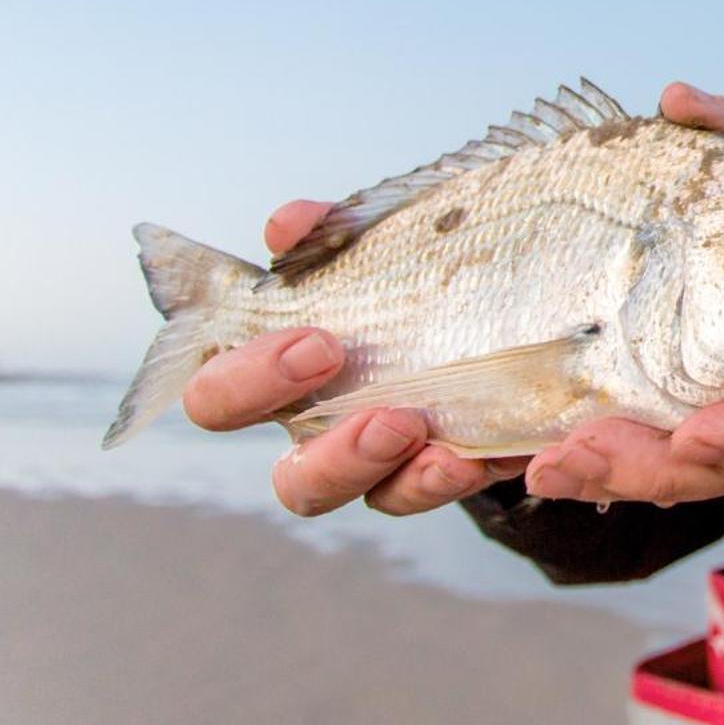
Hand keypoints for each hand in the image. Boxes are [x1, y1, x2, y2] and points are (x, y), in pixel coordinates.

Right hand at [180, 199, 525, 516]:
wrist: (502, 293)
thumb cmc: (403, 269)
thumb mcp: (369, 237)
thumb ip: (326, 232)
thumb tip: (289, 225)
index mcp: (281, 374)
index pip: (221, 394)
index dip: (251, 380)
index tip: (319, 340)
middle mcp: (327, 430)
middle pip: (294, 481)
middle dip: (333, 453)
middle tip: (391, 413)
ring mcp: (389, 461)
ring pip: (373, 499)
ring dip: (400, 476)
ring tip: (427, 429)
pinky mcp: (447, 466)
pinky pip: (445, 489)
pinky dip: (462, 471)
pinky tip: (487, 448)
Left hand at [524, 82, 723, 506]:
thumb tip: (678, 98)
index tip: (699, 433)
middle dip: (653, 469)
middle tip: (582, 456)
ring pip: (689, 474)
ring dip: (619, 476)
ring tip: (551, 465)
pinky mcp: (709, 414)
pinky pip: (664, 455)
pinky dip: (612, 464)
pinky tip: (545, 459)